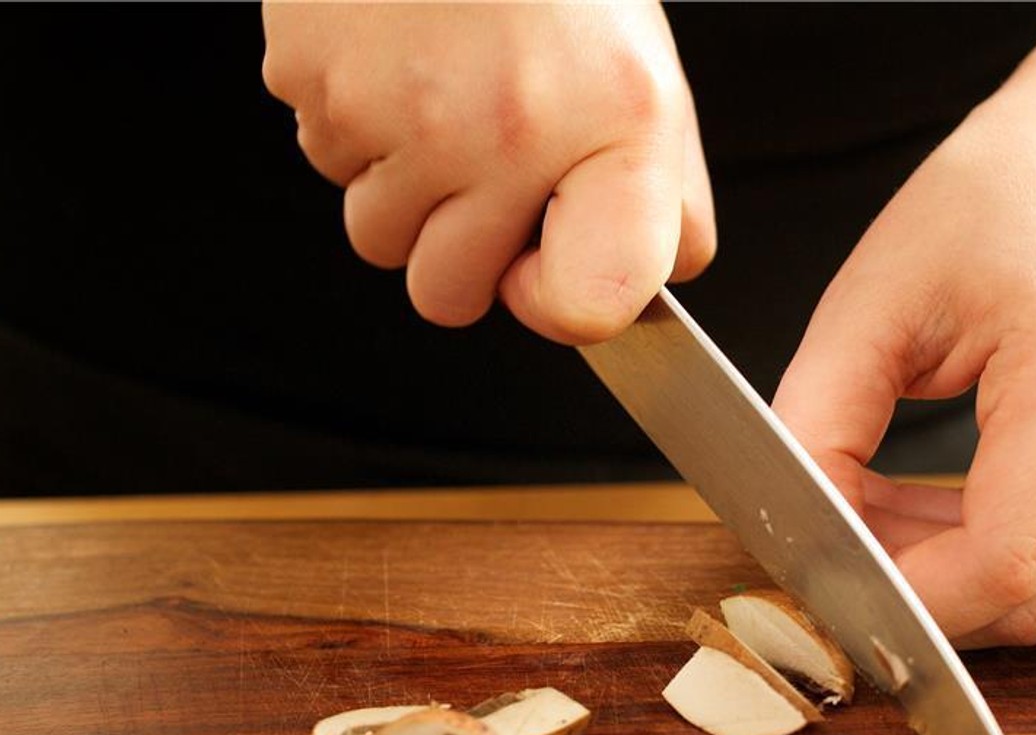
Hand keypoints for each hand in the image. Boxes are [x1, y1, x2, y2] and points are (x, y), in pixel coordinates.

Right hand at [261, 1, 713, 341]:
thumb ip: (658, 205)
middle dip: (458, 255)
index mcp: (611, 129)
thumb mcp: (649, 85)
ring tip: (440, 101)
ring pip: (376, 236)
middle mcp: (505, 127)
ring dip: (403, 192)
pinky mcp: (311, 76)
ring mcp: (397, 108)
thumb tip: (634, 301)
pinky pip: (323, 157)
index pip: (588, 304)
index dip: (558, 306)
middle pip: (445, 296)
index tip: (546, 265)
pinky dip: (354, 128)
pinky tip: (397, 62)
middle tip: (482, 172)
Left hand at [772, 54, 1035, 648]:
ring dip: (947, 578)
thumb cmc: (996, 192)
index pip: (1001, 561)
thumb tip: (793, 528)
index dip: (904, 600)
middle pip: (1031, 599)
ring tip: (868, 514)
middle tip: (832, 547)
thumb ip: (819, 421)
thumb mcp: (874, 294)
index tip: (823, 583)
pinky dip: (980, 551)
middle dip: (919, 600)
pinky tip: (918, 508)